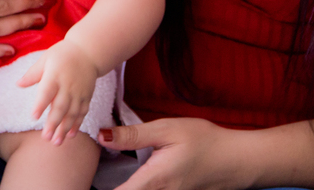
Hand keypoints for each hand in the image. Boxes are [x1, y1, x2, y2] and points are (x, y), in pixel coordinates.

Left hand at [17, 40, 98, 143]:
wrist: (88, 51)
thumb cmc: (63, 54)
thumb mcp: (45, 59)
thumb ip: (33, 74)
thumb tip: (18, 84)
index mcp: (55, 75)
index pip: (47, 91)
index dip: (41, 104)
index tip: (34, 117)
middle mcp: (68, 85)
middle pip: (60, 106)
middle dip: (53, 123)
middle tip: (45, 138)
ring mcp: (79, 92)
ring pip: (72, 113)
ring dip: (64, 128)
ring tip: (56, 142)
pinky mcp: (86, 96)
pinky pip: (82, 112)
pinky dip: (77, 124)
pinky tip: (70, 135)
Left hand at [96, 118, 250, 189]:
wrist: (237, 160)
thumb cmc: (204, 141)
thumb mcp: (167, 130)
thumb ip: (133, 135)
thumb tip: (100, 135)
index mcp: (151, 181)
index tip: (77, 184)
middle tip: (83, 181)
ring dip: (119, 188)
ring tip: (104, 179)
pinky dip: (132, 189)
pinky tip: (127, 181)